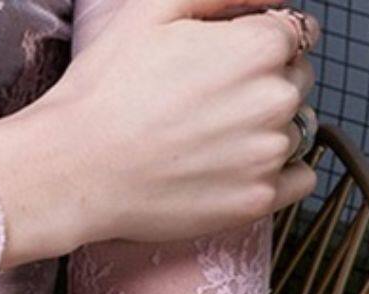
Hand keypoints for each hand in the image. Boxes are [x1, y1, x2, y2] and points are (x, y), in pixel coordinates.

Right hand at [0, 0, 319, 266]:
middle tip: (201, 100)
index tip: (220, 62)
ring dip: (261, 129)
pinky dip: (274, 173)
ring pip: (291, 129)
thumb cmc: (103, 89)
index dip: (254, 43)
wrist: (72, 168)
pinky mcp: (257, 199)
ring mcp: (269, 154)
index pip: (292, 34)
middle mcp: (276, 100)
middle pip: (295, 81)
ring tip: (201, 137)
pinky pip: (297, 179)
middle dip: (260, 84)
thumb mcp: (151, 12)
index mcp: (258, 47)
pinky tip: (227, 167)